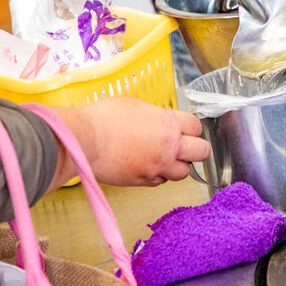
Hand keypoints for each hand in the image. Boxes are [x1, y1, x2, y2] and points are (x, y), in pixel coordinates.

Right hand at [49, 97, 209, 189]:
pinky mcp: (145, 181)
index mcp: (168, 123)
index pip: (197, 127)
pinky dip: (158, 176)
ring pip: (184, 172)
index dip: (191, 128)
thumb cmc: (103, 118)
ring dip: (177, 166)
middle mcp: (170, 146)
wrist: (84, 140)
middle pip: (201, 152)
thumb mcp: (134, 105)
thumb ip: (153, 115)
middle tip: (184, 148)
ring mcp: (159, 166)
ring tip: (163, 159)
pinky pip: (161, 181)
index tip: (184, 129)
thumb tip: (157, 119)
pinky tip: (146, 167)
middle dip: (195, 149)